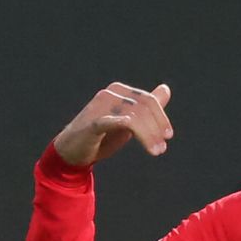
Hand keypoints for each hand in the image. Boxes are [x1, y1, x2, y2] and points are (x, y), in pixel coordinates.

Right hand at [53, 82, 173, 166]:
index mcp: (119, 91)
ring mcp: (99, 107)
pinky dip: (131, 129)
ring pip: (133, 117)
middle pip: (143, 107)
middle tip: (162, 148)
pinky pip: (114, 122)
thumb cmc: (103, 135)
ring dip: (148, 136)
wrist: (72, 151)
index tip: (168, 135)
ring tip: (156, 151)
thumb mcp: (129, 120)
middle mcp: (110, 94)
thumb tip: (166, 89)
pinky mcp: (92, 123)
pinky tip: (144, 142)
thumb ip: (147, 106)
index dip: (161, 118)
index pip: (148, 100)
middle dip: (156, 128)